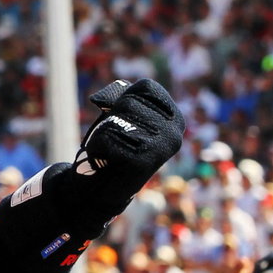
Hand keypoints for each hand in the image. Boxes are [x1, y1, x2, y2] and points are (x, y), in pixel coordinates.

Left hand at [66, 79, 183, 210]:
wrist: (104, 186)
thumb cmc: (114, 144)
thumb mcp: (124, 113)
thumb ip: (122, 96)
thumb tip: (102, 99)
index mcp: (175, 118)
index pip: (146, 86)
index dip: (126, 98)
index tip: (125, 119)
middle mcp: (174, 132)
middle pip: (129, 101)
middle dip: (113, 117)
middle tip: (117, 139)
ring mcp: (161, 148)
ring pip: (116, 119)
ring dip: (104, 132)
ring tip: (111, 150)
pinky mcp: (142, 162)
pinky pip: (107, 136)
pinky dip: (98, 145)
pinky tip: (107, 159)